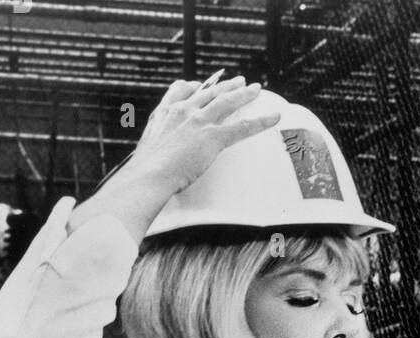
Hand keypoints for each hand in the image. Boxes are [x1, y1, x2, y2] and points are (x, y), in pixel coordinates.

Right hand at [125, 75, 280, 192]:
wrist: (149, 174)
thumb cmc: (145, 171)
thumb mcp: (146, 151)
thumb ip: (155, 149)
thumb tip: (152, 164)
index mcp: (164, 113)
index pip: (179, 90)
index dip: (192, 86)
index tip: (198, 84)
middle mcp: (183, 111)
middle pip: (208, 92)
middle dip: (225, 86)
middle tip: (239, 81)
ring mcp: (199, 121)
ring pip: (227, 102)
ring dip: (244, 94)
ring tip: (256, 89)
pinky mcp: (213, 136)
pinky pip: (243, 127)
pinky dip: (261, 121)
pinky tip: (274, 117)